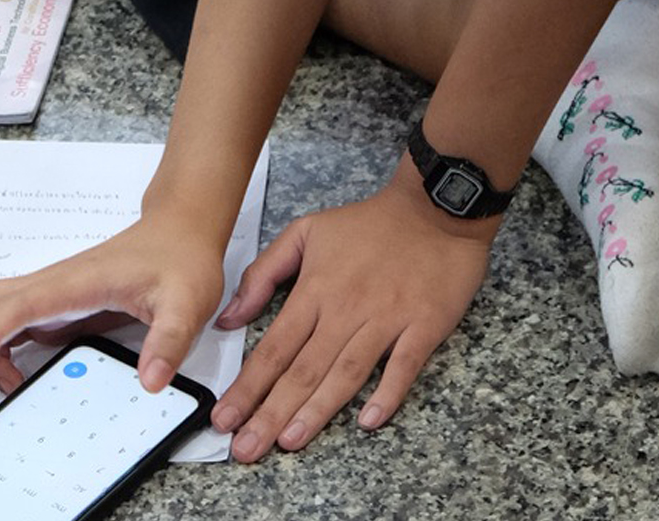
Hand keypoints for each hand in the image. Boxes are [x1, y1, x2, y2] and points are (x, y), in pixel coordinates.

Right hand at [0, 217, 226, 422]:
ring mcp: (42, 298)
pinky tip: (6, 387)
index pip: (16, 307)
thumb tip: (149, 382)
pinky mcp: (48, 310)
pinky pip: (2, 334)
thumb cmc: (178, 260)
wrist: (177, 232)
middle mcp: (45, 287)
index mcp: (71, 283)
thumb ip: (169, 340)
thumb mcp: (187, 300)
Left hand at [209, 170, 492, 459]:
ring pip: (345, 373)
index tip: (224, 418)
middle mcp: (346, 310)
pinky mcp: (424, 326)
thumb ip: (264, 274)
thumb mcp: (305, 232)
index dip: (248, 387)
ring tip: (288, 443)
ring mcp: (386, 319)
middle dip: (270, 413)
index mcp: (315, 290)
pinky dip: (387, 393)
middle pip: (302, 370)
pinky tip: (367, 421)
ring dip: (316, 411)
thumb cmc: (367, 224)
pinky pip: (404, 366)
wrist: (434, 209)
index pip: (273, 348)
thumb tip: (230, 317)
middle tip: (246, 449)